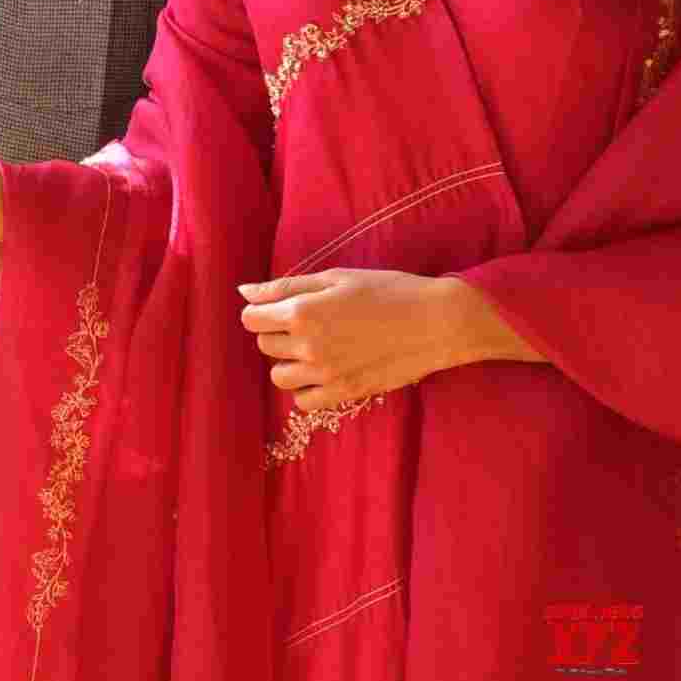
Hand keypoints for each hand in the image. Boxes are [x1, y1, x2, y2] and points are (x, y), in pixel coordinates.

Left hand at [238, 269, 537, 412]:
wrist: (436, 322)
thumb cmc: (388, 291)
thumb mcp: (335, 278)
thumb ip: (285, 286)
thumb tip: (244, 291)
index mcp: (303, 312)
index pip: (251, 319)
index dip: (262, 312)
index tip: (279, 309)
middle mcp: (308, 346)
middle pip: (265, 346)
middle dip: (277, 334)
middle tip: (307, 324)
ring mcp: (326, 374)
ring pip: (279, 377)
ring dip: (288, 363)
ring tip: (314, 349)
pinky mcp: (345, 393)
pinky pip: (303, 402)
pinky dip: (306, 389)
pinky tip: (323, 371)